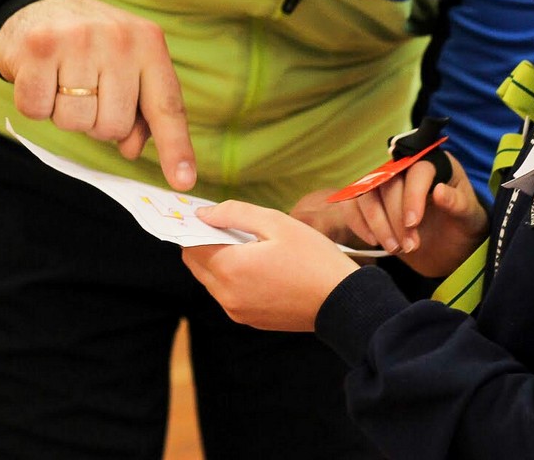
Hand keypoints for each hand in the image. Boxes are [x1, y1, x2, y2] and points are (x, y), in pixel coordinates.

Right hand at [0, 0, 196, 189]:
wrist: (36, 6)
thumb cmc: (88, 46)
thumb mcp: (125, 66)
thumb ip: (140, 108)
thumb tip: (132, 149)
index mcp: (148, 43)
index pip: (166, 105)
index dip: (175, 147)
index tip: (184, 181)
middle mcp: (118, 38)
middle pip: (113, 125)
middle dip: (96, 122)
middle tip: (85, 92)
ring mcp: (78, 40)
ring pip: (75, 122)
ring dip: (64, 113)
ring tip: (62, 81)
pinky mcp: (38, 48)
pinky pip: (38, 109)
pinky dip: (34, 104)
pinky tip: (39, 77)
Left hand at [181, 200, 358, 330]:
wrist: (342, 302)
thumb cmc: (313, 258)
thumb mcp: (276, 223)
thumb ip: (234, 213)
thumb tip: (203, 214)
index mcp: (230, 268)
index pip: (191, 244)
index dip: (194, 227)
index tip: (205, 215)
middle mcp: (227, 295)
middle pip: (196, 263)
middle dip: (204, 243)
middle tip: (227, 226)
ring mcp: (237, 311)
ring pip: (210, 280)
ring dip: (218, 261)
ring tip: (247, 245)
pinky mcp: (249, 320)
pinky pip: (227, 294)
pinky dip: (231, 278)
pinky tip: (256, 266)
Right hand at [319, 152, 487, 278]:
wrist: (450, 247)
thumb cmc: (463, 227)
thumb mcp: (469, 217)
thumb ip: (457, 203)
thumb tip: (439, 191)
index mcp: (435, 164)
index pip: (417, 170)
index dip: (412, 195)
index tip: (413, 223)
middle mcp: (406, 168)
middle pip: (387, 182)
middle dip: (395, 217)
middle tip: (409, 246)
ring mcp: (384, 184)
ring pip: (365, 193)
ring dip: (376, 222)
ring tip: (395, 249)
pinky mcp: (370, 202)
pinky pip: (352, 205)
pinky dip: (357, 222)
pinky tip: (373, 241)